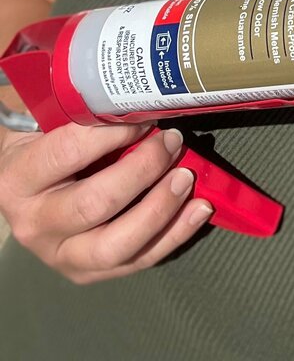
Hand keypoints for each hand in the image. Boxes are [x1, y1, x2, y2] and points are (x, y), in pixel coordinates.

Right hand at [0, 121, 213, 282]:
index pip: (68, 153)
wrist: (20, 188)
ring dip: (161, 208)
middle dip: (144, 170)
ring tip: (187, 176)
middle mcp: (35, 223)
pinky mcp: (89, 272)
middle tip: (172, 142)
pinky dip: (176, 234)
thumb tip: (133, 95)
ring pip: (117, 245)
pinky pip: (139, 260)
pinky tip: (199, 209)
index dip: (113, 133)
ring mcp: (62, 255)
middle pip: (95, 204)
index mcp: (19, 179)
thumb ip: (78, 111)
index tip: (144, 116)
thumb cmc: (40, 145)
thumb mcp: (45, 122)